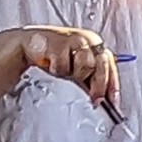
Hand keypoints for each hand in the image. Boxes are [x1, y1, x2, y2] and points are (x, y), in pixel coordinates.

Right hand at [3, 26, 117, 111]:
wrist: (29, 46)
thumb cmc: (54, 58)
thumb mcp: (76, 70)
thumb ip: (91, 80)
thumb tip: (102, 101)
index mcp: (96, 46)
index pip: (110, 65)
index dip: (112, 86)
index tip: (111, 102)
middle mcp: (88, 40)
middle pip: (101, 65)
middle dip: (98, 85)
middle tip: (93, 99)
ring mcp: (74, 39)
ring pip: (85, 66)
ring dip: (75, 76)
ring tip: (64, 75)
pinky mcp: (59, 42)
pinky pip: (64, 66)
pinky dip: (58, 71)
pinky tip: (51, 67)